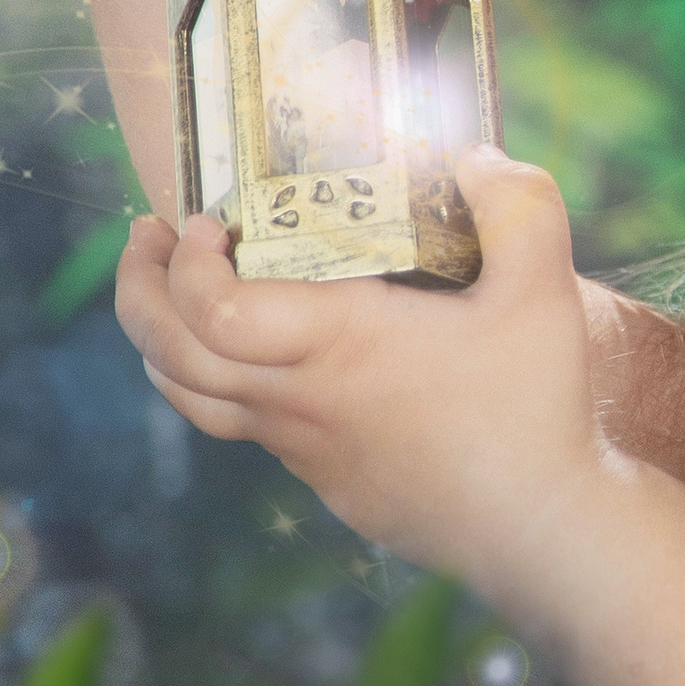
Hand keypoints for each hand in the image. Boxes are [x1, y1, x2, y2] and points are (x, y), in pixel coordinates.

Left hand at [115, 144, 600, 583]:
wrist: (542, 530)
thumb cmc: (535, 409)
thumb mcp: (545, 291)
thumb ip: (518, 207)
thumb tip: (476, 155)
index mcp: (338, 346)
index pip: (209, 309)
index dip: (186, 262)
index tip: (210, 221)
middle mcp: (302, 400)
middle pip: (169, 353)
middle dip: (139, 288)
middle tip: (149, 236)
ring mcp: (307, 448)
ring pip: (192, 399)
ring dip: (164, 339)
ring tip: (174, 294)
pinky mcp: (328, 481)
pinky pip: (247, 427)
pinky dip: (223, 381)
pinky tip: (272, 357)